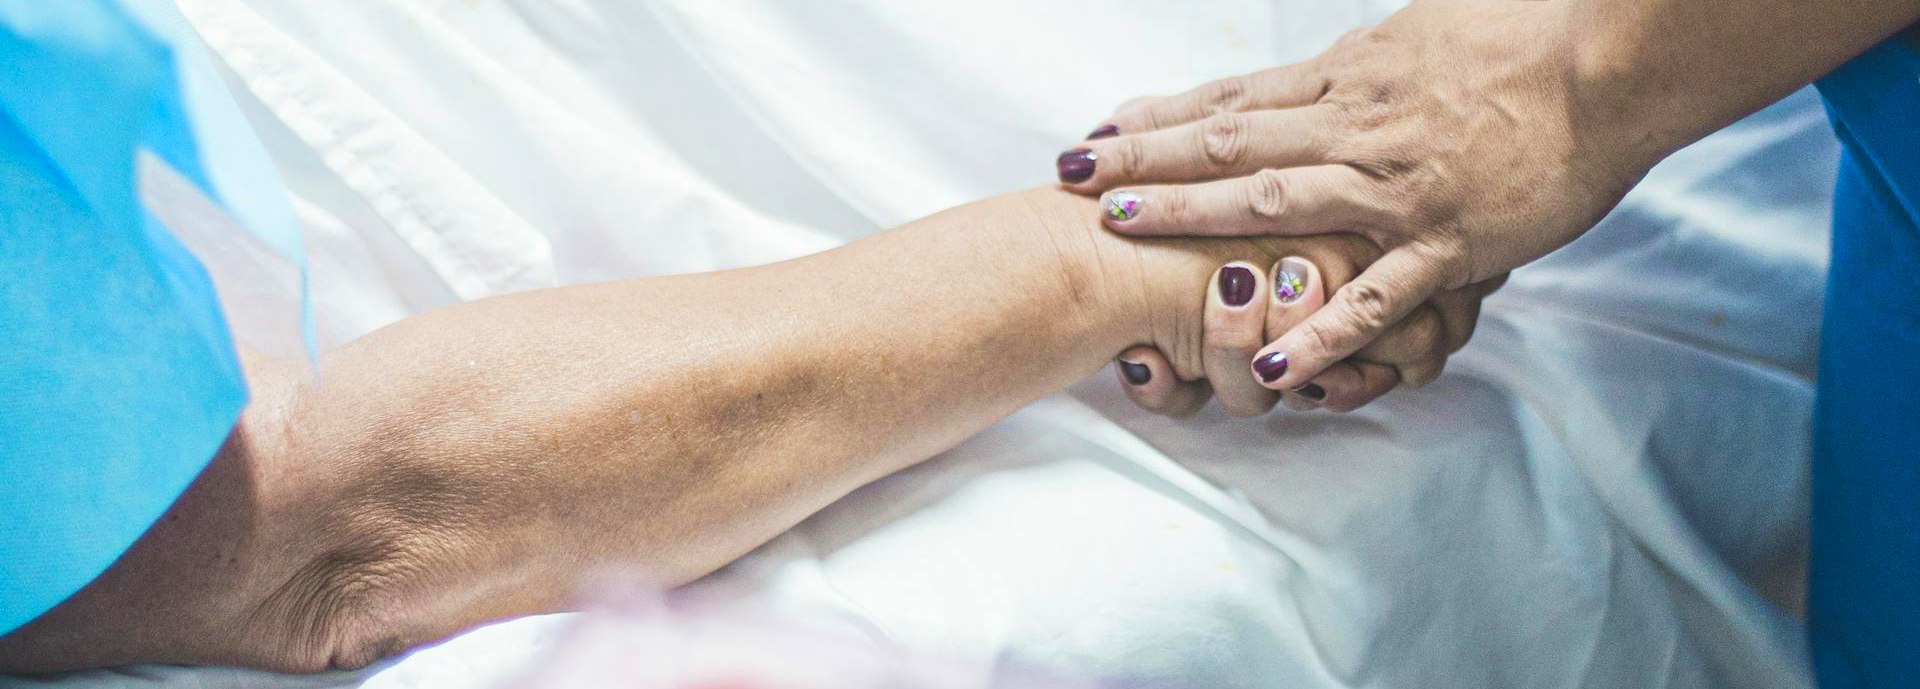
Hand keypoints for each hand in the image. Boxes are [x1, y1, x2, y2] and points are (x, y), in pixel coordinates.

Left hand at [1058, 0, 1642, 392]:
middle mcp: (1356, 129)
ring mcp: (1396, 189)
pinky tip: (1266, 366)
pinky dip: (1316, 332)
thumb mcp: (1413, 40)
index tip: (1094, 134)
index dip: (1159, 118)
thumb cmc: (1520, 42)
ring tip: (1124, 234)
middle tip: (1070, 178)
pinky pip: (1371, 298)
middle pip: (1229, 140)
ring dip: (1196, 217)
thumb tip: (1299, 80)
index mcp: (1347, 81)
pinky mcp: (1447, 244)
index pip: (1233, 100)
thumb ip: (1350, 72)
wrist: (1609, 64)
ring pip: (1278, 202)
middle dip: (1145, 161)